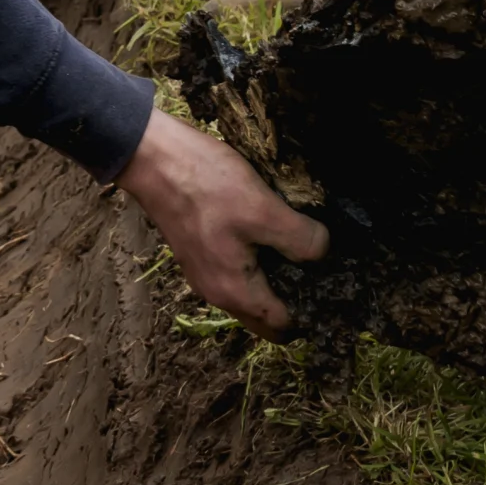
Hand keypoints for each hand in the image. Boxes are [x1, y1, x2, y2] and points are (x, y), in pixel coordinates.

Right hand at [115, 106, 326, 333]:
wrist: (151, 158)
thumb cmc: (207, 185)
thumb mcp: (263, 209)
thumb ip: (300, 239)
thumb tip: (322, 254)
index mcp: (235, 292)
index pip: (283, 326)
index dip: (311, 312)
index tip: (334, 285)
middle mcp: (217, 293)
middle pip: (264, 317)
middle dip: (293, 304)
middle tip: (320, 270)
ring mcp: (204, 273)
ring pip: (249, 295)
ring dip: (274, 283)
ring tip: (300, 251)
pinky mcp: (198, 252)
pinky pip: (236, 275)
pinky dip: (256, 267)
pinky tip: (270, 236)